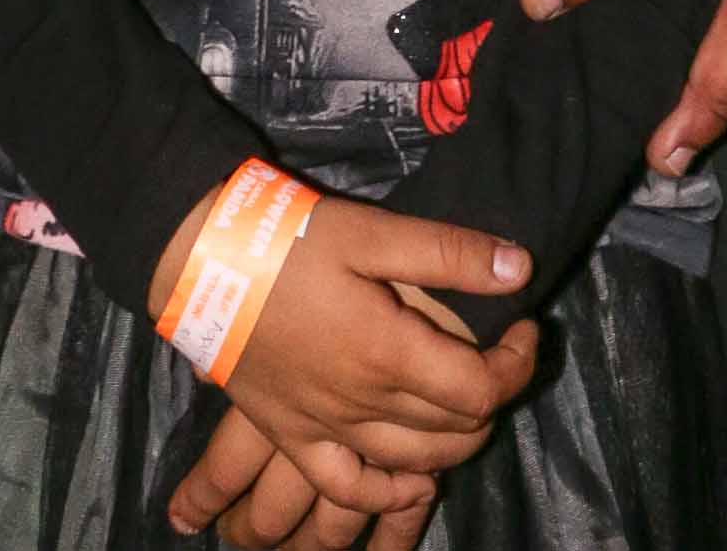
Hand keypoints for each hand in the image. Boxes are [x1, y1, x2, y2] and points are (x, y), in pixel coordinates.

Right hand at [150, 186, 534, 522]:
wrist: (202, 262)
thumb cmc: (289, 239)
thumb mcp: (370, 232)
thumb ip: (447, 253)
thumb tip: (520, 267)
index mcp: (390, 352)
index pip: (482, 388)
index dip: (517, 364)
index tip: (524, 325)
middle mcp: (364, 403)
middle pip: (454, 426)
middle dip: (491, 394)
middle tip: (496, 354)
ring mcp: (326, 427)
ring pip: (413, 461)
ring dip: (454, 443)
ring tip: (467, 405)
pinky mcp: (293, 433)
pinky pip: (347, 486)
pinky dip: (386, 494)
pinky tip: (411, 480)